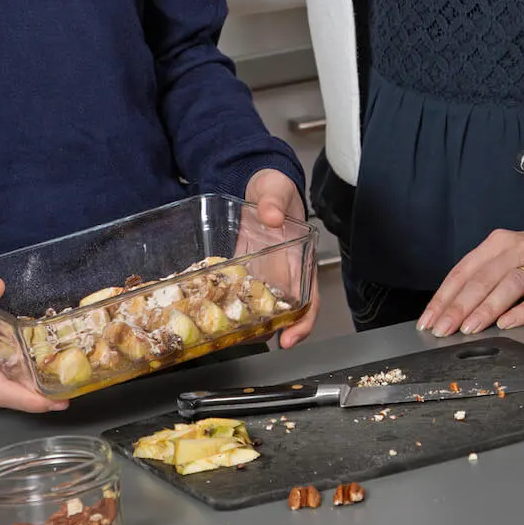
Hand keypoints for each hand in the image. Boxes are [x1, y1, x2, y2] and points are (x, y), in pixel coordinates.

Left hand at [243, 168, 318, 349]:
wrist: (258, 182)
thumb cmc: (276, 187)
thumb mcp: (276, 188)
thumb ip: (274, 201)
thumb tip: (272, 216)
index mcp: (300, 260)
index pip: (309, 300)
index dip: (303, 323)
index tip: (290, 339)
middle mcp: (283, 273)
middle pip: (283, 312)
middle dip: (270, 332)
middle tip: (249, 341)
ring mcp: (263, 274)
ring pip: (260, 307)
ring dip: (249, 323)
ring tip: (229, 334)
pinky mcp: (244, 270)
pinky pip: (239, 292)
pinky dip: (229, 303)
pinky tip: (213, 310)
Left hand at [416, 229, 523, 337]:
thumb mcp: (505, 259)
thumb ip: (482, 278)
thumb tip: (450, 310)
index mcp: (497, 243)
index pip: (463, 271)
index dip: (444, 296)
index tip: (428, 320)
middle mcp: (517, 248)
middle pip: (482, 279)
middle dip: (459, 306)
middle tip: (443, 329)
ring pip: (510, 285)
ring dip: (487, 308)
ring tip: (470, 328)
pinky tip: (508, 323)